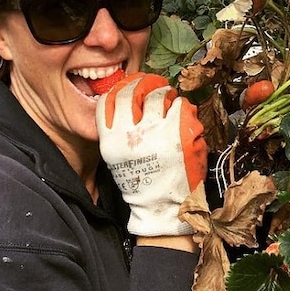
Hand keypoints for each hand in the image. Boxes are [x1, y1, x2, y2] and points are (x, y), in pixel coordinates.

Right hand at [95, 73, 206, 235]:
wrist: (162, 208)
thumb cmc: (141, 184)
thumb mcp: (117, 159)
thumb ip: (118, 133)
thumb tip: (127, 106)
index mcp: (111, 141)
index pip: (107, 101)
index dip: (119, 88)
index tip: (129, 85)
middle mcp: (130, 134)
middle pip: (131, 91)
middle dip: (142, 82)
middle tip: (152, 84)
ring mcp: (155, 132)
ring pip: (158, 95)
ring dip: (165, 93)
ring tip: (169, 98)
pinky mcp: (178, 135)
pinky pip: (181, 106)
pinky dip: (182, 106)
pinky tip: (182, 113)